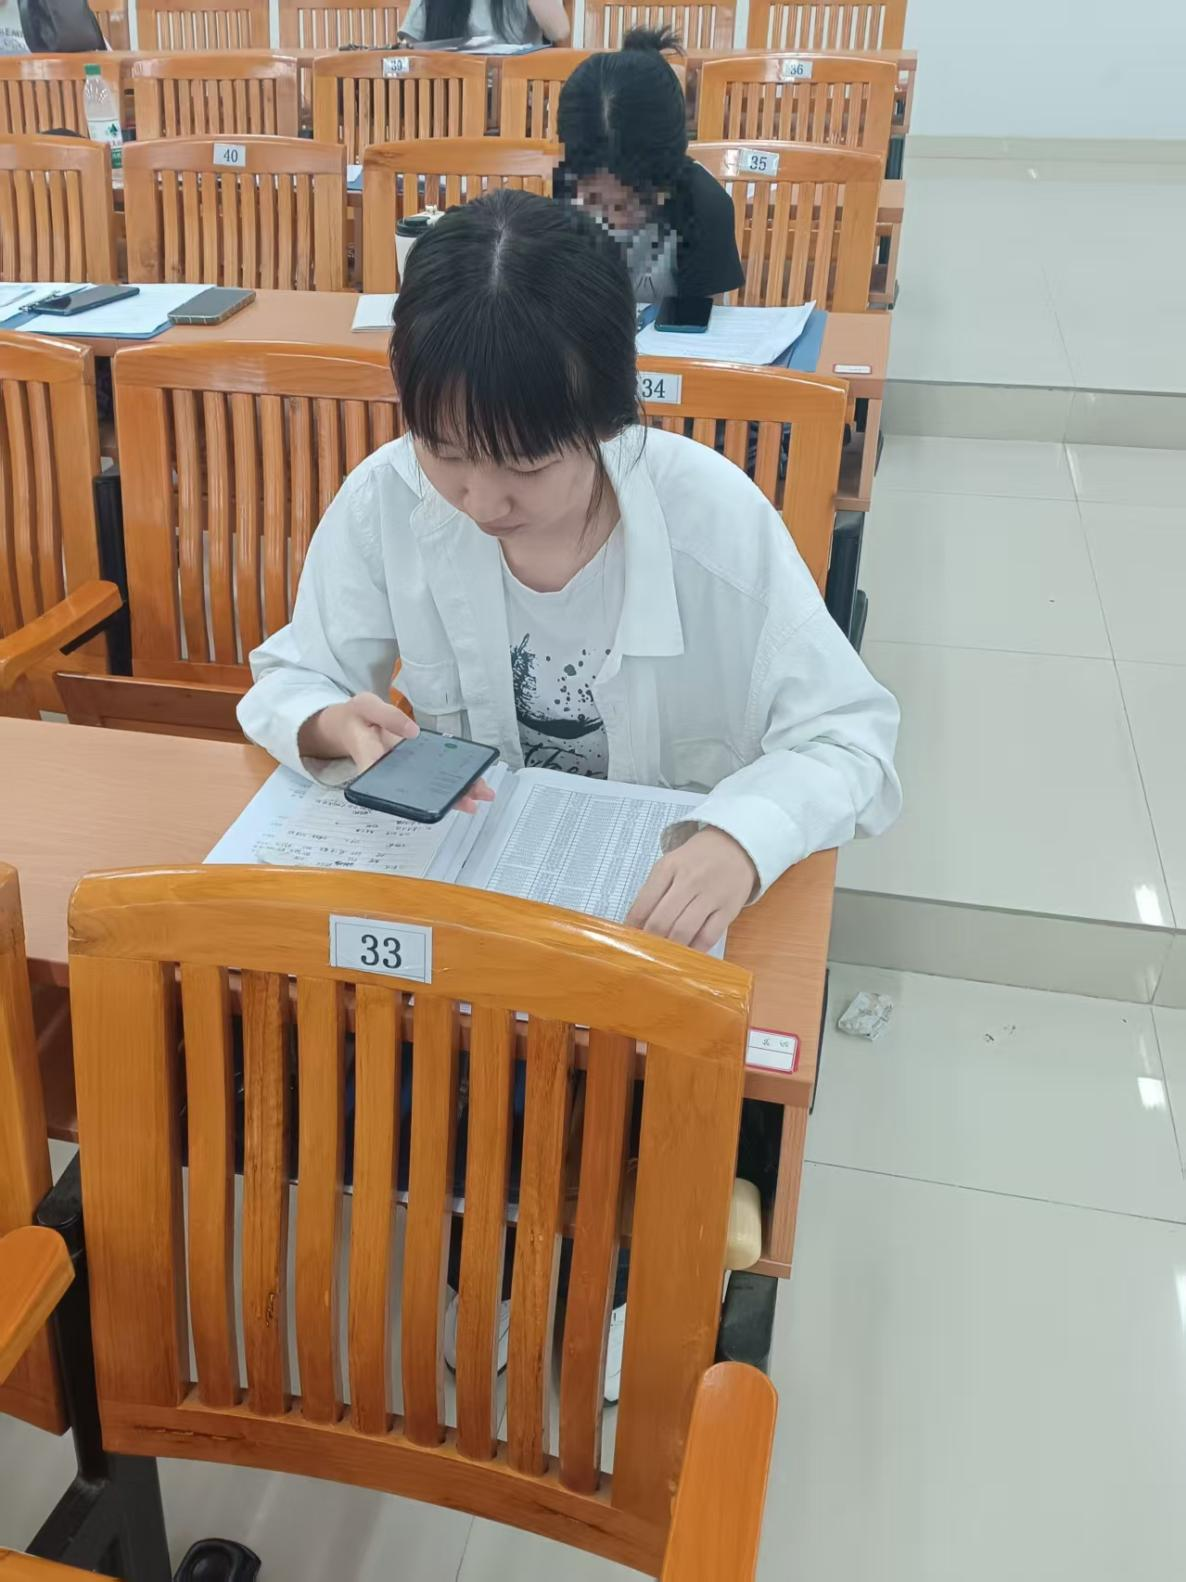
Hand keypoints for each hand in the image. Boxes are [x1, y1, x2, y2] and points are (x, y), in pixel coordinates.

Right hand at [299, 692, 494, 814]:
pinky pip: (432, 774)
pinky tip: (471, 781)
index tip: (442, 799)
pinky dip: (452, 777)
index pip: (398, 785)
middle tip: (474, 801)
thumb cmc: (356, 715)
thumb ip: (387, 715)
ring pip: (430, 786)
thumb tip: (414, 732)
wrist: (348, 723)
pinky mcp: (411, 765)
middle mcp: (391, 773)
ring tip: (480, 796)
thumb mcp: (365, 705)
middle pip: (421, 791)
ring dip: (456, 790)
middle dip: (448, 796)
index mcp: (374, 764)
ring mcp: (403, 771)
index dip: (421, 795)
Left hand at [625, 828, 756, 951]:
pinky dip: (695, 950)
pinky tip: (687, 953)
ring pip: (683, 931)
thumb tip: (636, 924)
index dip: (633, 926)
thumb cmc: (697, 859)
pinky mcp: (728, 909)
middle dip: (650, 941)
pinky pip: (708, 936)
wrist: (736, 846)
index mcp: (668, 867)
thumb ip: (654, 890)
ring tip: (664, 955)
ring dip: (671, 948)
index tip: (630, 938)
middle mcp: (689, 880)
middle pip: (661, 921)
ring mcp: (710, 895)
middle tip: (646, 951)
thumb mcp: (670, 864)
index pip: (643, 903)